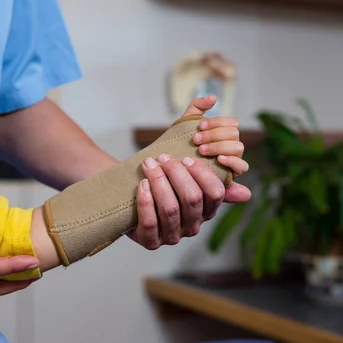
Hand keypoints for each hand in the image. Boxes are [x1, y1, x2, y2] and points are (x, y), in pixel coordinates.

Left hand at [128, 96, 250, 249]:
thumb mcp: (178, 148)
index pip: (218, 193)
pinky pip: (151, 224)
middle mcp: (195, 224)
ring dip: (159, 184)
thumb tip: (212, 100)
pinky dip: (146, 202)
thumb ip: (192, 123)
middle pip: (194, 199)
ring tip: (150, 166)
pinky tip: (141, 185)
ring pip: (172, 210)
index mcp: (208, 205)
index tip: (191, 155)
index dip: (205, 173)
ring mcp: (174, 235)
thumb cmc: (159, 171)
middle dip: (178, 175)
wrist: (125, 192)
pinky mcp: (151, 241)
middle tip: (164, 158)